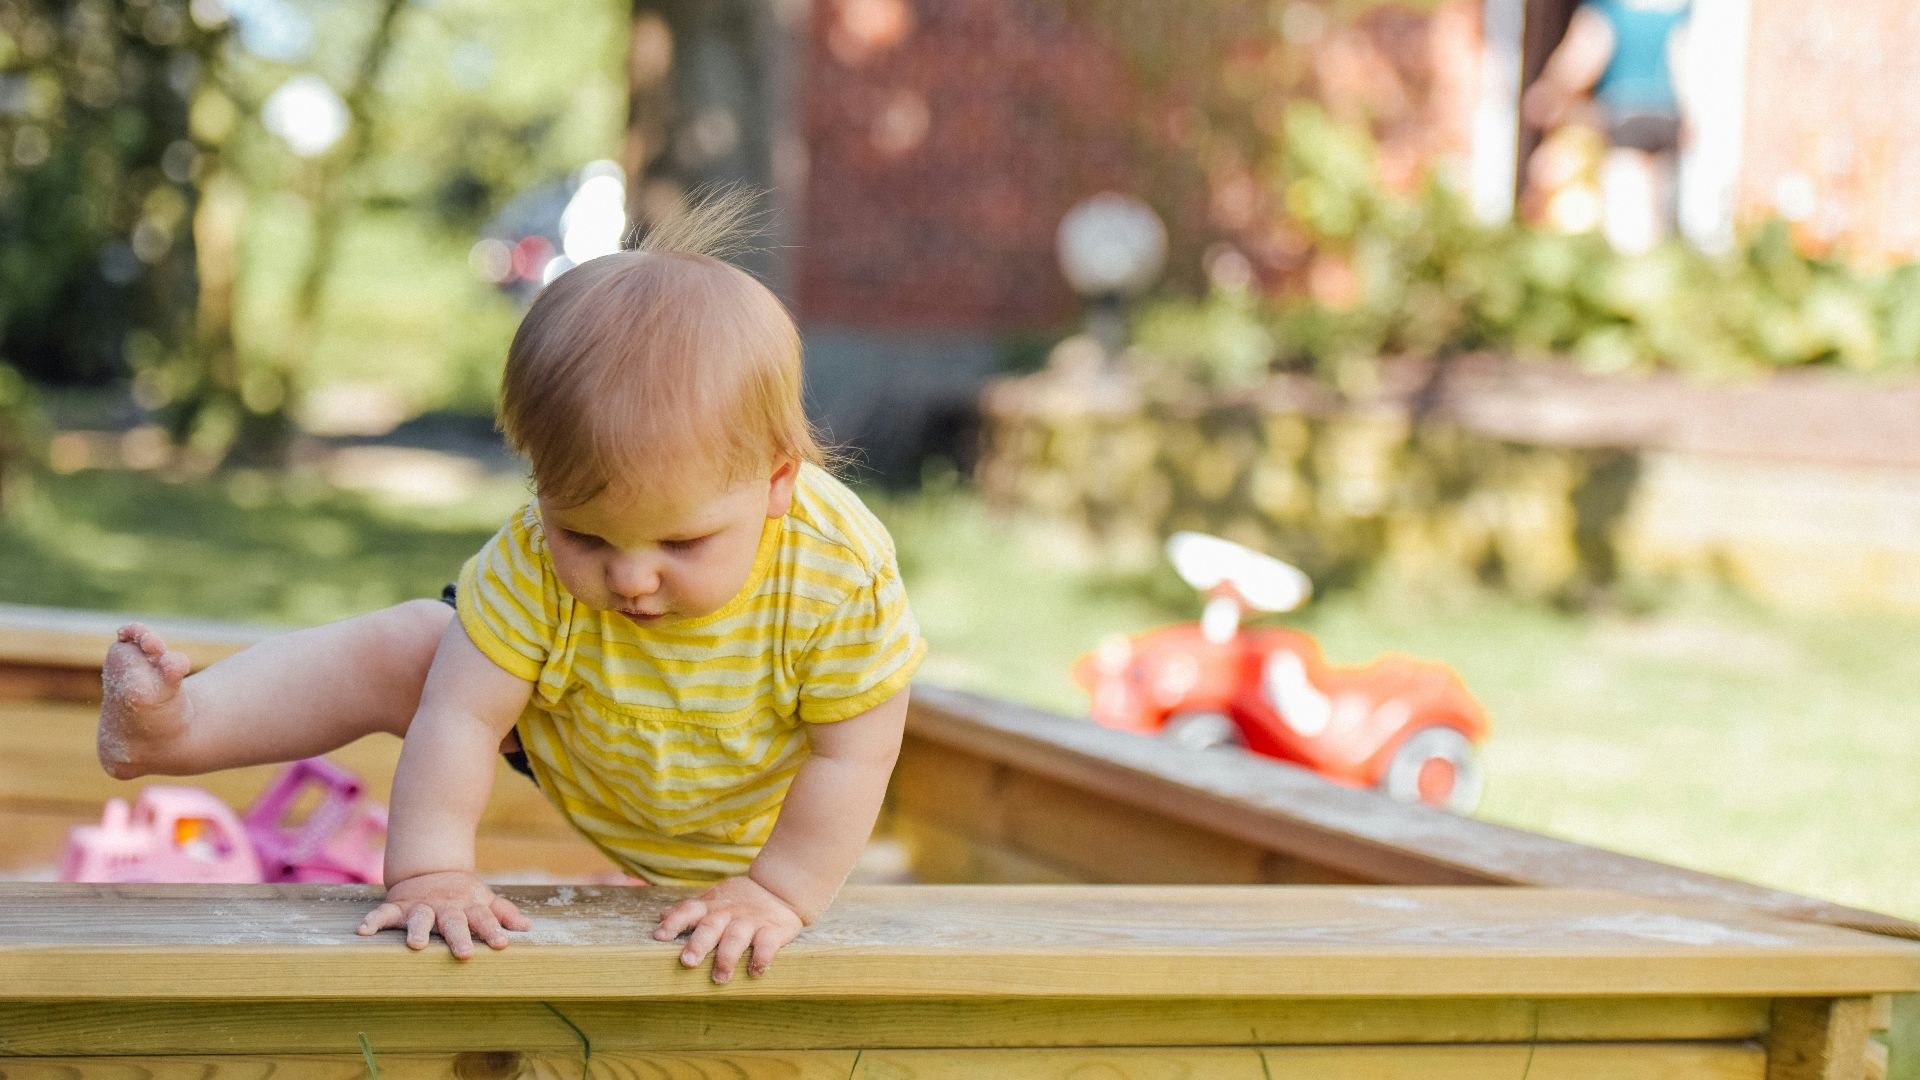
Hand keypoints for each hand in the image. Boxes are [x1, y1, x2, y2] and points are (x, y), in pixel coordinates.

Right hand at [356, 870, 530, 959]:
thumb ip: (504, 913)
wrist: (430, 870)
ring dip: (417, 929)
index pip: (484, 919)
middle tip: (465, 954)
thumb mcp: (484, 900)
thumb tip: (527, 929)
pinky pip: (383, 913)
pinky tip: (363, 931)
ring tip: (416, 945)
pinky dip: (373, 920)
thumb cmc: (463, 895)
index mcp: (469, 906)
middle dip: (459, 937)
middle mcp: (445, 907)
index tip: (502, 945)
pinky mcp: (398, 906)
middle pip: (454, 922)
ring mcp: (420, 906)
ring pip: (419, 917)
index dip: (493, 931)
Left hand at [653, 875, 804, 982]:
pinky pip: (767, 945)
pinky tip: (755, 972)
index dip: (674, 922)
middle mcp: (728, 913)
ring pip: (736, 937)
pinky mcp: (773, 930)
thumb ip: (690, 910)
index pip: (688, 910)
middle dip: (698, 944)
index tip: (660, 936)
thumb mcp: (714, 899)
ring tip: (720, 978)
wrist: (779, 889)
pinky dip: (761, 958)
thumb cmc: (739, 900)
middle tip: (687, 962)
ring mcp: (750, 921)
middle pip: (710, 926)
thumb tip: (660, 915)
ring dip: (727, 958)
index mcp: (711, 906)